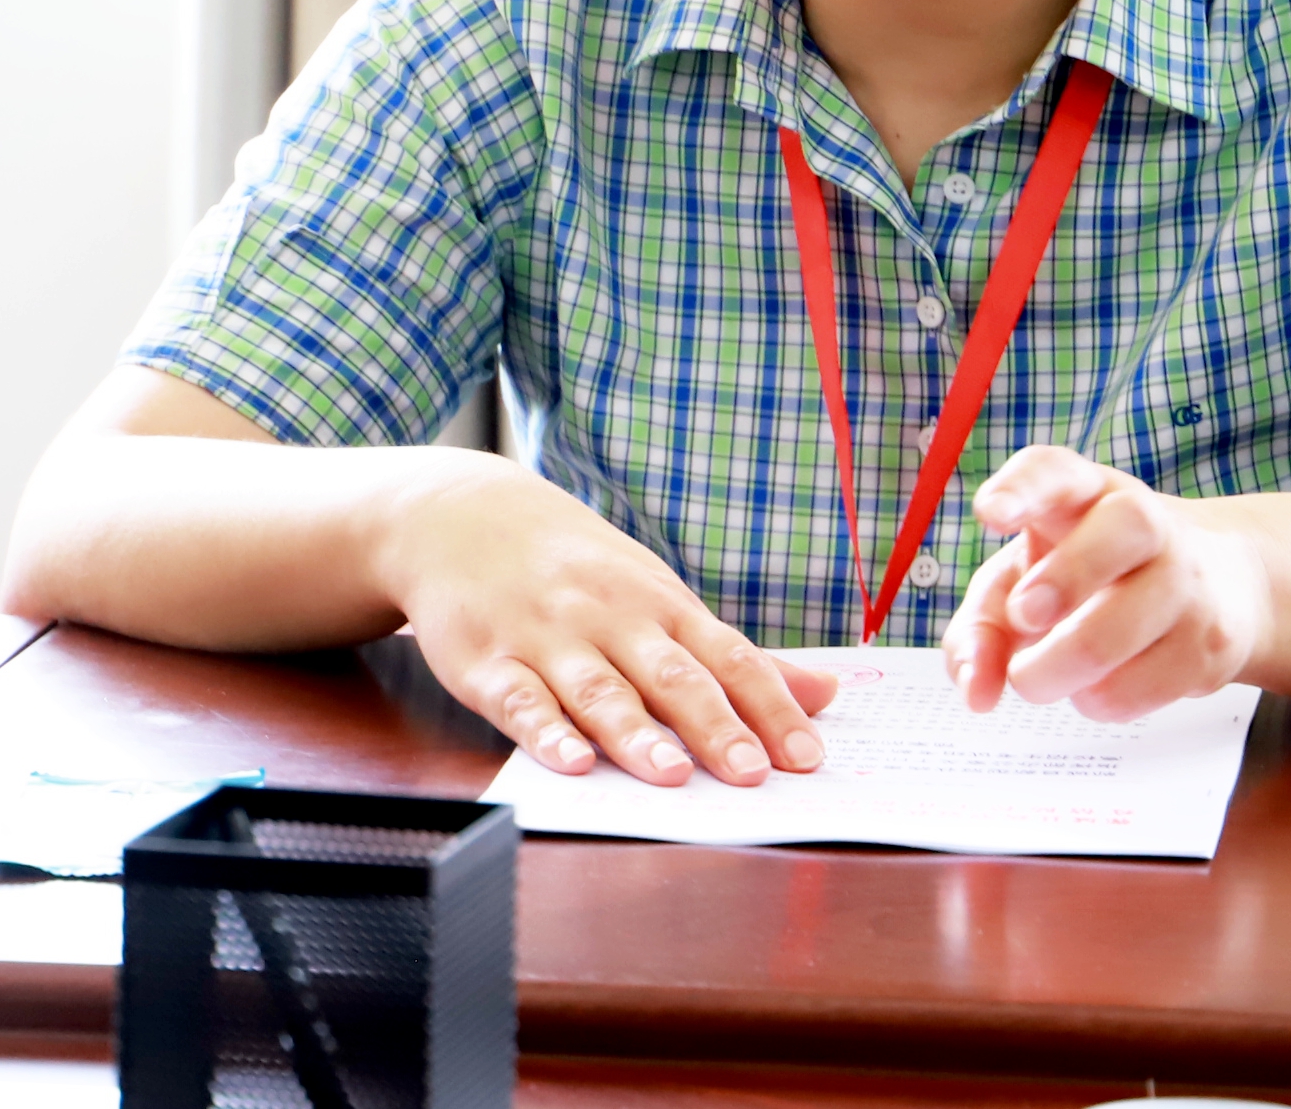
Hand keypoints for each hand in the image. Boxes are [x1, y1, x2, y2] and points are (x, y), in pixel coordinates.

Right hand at [379, 457, 835, 786]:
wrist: (464, 516)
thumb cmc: (578, 571)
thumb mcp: (658, 596)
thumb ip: (733, 657)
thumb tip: (827, 694)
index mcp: (663, 605)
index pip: (730, 659)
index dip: (770, 708)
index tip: (806, 757)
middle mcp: (612, 619)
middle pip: (672, 677)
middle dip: (715, 727)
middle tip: (753, 775)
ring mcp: (548, 638)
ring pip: (600, 691)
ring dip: (637, 734)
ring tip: (672, 774)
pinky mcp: (487, 662)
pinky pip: (520, 701)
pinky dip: (546, 732)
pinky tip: (572, 763)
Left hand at [943, 446, 1271, 719]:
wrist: (1216, 588)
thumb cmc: (1091, 580)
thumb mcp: (1025, 582)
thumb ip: (981, 628)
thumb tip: (975, 690)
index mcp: (1084, 493)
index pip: (1056, 470)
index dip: (1022, 488)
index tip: (991, 513)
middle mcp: (1144, 522)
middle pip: (1124, 528)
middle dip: (1065, 577)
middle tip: (1023, 617)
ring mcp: (1186, 582)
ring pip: (1119, 631)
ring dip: (1056, 672)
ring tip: (1041, 674)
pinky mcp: (1208, 644)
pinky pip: (1138, 689)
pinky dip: (1097, 700)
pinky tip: (1097, 683)